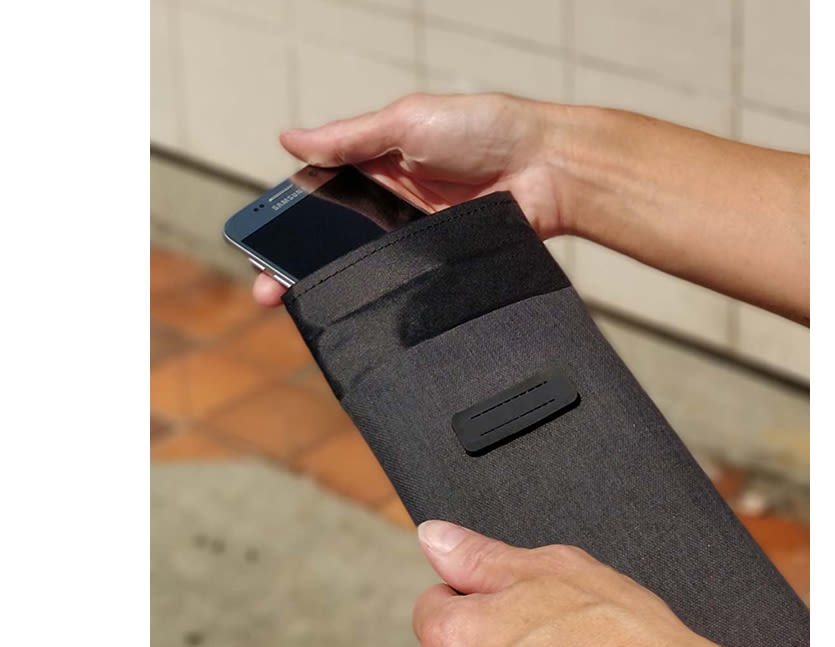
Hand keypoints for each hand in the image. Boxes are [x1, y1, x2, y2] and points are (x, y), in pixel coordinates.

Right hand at [252, 93, 566, 306]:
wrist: (548, 167)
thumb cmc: (484, 129)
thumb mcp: (407, 122)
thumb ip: (350, 138)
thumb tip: (289, 139)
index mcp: (377, 164)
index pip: (319, 198)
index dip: (289, 224)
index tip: (260, 249)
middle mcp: (392, 204)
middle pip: (336, 240)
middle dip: (300, 266)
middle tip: (270, 292)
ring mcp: (416, 237)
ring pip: (368, 266)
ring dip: (338, 285)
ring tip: (306, 306)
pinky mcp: (443, 261)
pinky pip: (407, 281)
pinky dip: (383, 294)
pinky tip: (359, 310)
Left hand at [412, 520, 737, 646]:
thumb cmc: (614, 632)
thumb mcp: (547, 567)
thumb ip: (479, 554)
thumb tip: (435, 536)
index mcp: (457, 637)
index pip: (433, 605)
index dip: (471, 590)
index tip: (506, 594)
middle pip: (458, 639)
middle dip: (492, 623)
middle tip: (543, 618)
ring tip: (562, 645)